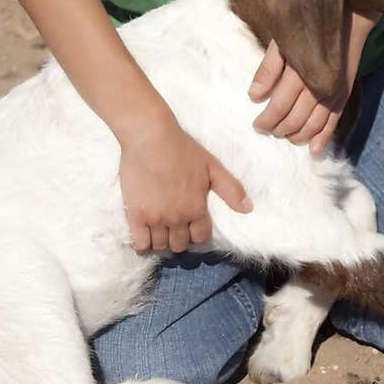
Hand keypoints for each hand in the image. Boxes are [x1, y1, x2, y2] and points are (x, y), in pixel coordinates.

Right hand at [119, 113, 251, 253]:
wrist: (150, 137)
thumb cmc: (182, 149)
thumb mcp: (212, 167)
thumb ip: (230, 189)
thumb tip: (249, 209)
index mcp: (197, 208)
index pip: (200, 237)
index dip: (197, 234)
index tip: (191, 227)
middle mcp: (177, 218)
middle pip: (179, 244)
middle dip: (179, 238)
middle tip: (174, 227)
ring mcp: (155, 218)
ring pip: (160, 246)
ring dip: (161, 240)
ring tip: (159, 229)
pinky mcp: (135, 215)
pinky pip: (140, 243)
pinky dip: (143, 244)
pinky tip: (143, 235)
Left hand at [248, 11, 374, 152]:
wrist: (349, 16)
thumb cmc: (309, 26)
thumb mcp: (283, 40)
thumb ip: (268, 68)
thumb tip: (253, 95)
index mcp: (301, 70)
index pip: (280, 105)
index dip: (267, 119)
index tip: (256, 125)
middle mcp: (320, 85)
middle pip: (296, 119)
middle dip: (279, 130)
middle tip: (267, 131)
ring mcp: (334, 92)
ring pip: (314, 125)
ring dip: (298, 136)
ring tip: (285, 137)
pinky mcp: (344, 94)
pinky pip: (334, 122)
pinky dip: (324, 137)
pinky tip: (314, 150)